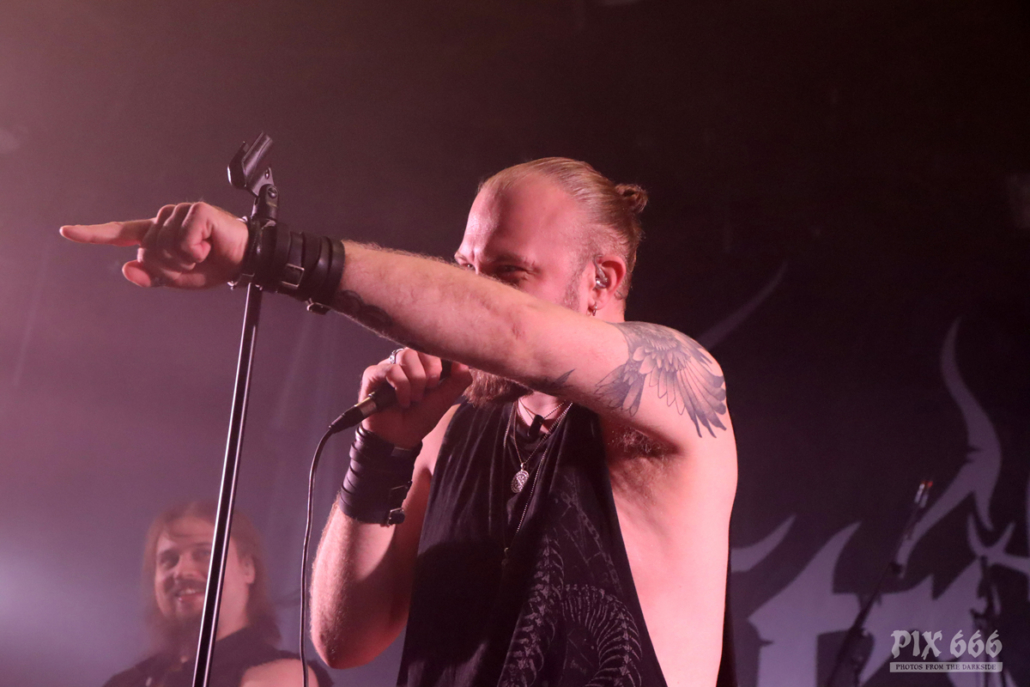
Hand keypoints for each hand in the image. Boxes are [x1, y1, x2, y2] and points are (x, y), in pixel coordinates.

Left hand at [60, 202, 248, 287]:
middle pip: (147, 252)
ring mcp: (179, 212)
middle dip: (170, 267)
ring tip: (204, 254)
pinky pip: (182, 241)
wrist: (245, 260)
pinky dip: (195, 251)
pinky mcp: (195, 211)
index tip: (67, 231)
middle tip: (195, 264)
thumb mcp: (180, 279)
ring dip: (185, 260)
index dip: (94, 233)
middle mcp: (164, 219)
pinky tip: (208, 245)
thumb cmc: (215, 266)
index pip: (120, 232)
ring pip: (164, 248)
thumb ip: (153, 276)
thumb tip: (127, 269)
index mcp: (157, 234)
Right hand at [359, 349, 471, 448]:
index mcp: (421, 364)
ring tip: (415, 398)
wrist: (400, 437)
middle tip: (430, 389)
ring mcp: (387, 366)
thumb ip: (458, 381)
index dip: (439, 359)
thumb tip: (464, 362)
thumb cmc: (420, 417)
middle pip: (419, 347)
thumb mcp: (444, 399)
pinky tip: (403, 401)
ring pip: (405, 355)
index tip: (441, 379)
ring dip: (415, 379)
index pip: (432, 346)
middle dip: (429, 370)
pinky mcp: (372, 375)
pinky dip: (402, 386)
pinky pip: (390, 369)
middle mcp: (404, 362)